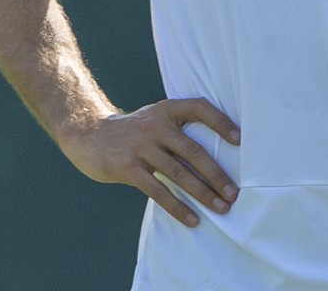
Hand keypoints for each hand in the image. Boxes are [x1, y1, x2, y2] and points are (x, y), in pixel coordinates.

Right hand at [58, 98, 240, 227]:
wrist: (87, 134)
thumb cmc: (132, 132)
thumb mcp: (153, 119)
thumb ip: (178, 130)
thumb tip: (216, 156)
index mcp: (166, 110)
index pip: (199, 108)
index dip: (221, 122)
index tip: (240, 141)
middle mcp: (155, 125)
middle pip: (194, 151)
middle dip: (217, 174)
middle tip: (234, 193)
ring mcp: (141, 147)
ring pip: (179, 174)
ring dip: (203, 193)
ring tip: (221, 208)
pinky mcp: (128, 168)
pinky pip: (158, 191)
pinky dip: (178, 207)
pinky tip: (192, 219)